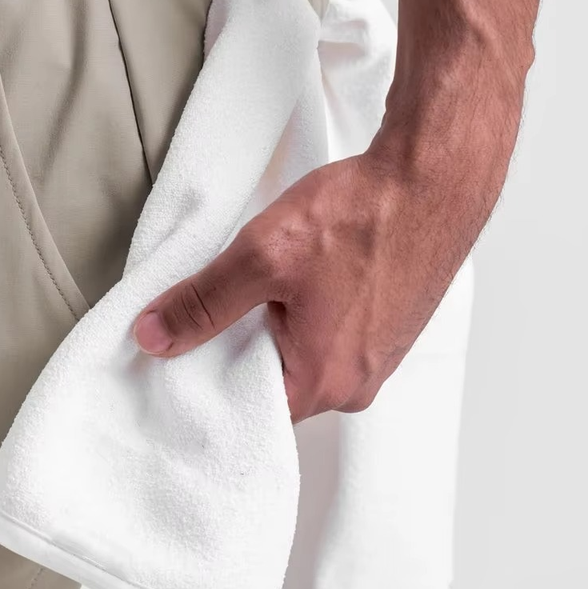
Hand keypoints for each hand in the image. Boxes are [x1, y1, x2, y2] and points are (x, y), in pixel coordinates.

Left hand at [131, 137, 502, 422]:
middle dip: (236, 353)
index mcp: (325, 381)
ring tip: (255, 289)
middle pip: (272, 386)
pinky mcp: (387, 329)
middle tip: (210, 311)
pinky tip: (292, 283)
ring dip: (271, 329)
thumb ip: (204, 302)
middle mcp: (357, 384)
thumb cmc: (363, 216)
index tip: (177, 355)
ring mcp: (377, 358)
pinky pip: (329, 339)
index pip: (244, 410)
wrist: (433, 177)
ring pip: (300, 359)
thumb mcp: (263, 256)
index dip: (205, 381)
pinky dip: (302, 317)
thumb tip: (153, 335)